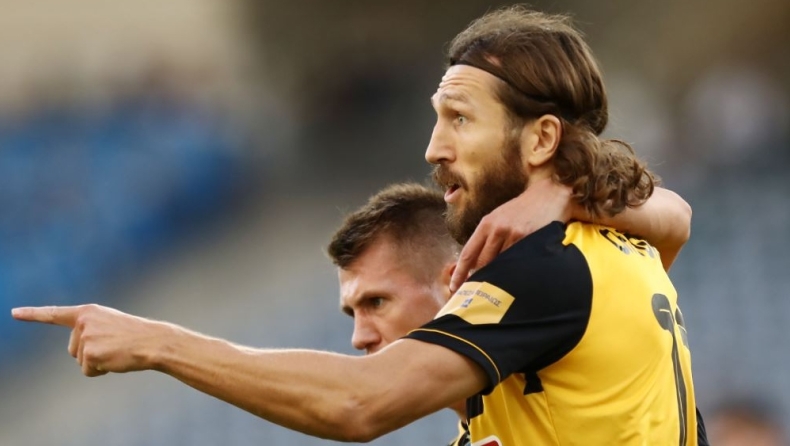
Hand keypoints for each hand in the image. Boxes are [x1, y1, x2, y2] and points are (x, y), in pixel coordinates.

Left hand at [12, 304, 164, 376]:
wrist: (153, 341)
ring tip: (117, 351)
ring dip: (97, 362)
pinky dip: (100, 370)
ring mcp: (85, 337)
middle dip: (89, 353)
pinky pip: (87, 371)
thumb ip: (90, 331)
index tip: (14, 313)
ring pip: (80, 360)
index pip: (55, 314)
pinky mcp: (89, 354)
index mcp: (88, 312)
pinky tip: (115, 360)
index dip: (33, 314)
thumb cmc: (136, 335)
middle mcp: (83, 322)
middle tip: (114, 346)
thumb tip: (85, 354)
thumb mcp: (110, 325)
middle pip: (72, 348)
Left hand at [449, 177, 573, 291]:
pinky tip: (516, 276)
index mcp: (486, 224)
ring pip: (500, 264)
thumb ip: (488, 238)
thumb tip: (476, 263)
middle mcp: (497, 229)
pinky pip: (517, 261)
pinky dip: (514, 270)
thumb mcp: (500, 218)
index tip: (454, 286)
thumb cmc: (523, 209)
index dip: (460, 273)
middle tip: (478, 293)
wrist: (549, 195)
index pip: (468, 253)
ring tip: (499, 288)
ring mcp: (513, 234)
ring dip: (498, 277)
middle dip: (479, 278)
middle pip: (482, 262)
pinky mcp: (528, 239)